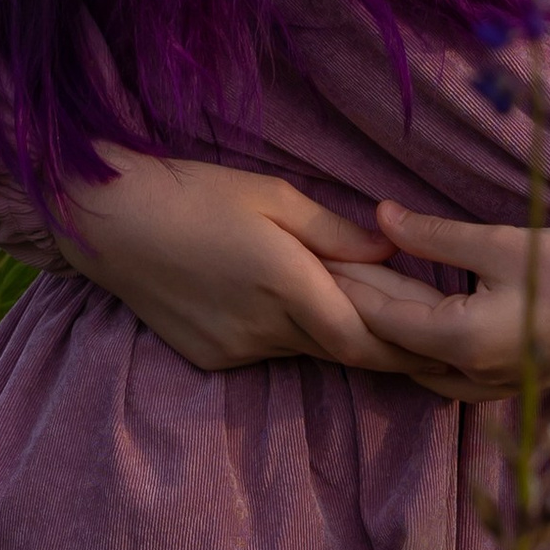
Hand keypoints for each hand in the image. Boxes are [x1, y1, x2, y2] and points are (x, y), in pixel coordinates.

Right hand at [0, 151, 465, 378]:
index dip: (406, 345)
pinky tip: (300, 310)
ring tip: (377, 316)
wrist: (107, 221)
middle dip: (385, 344)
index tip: (443, 340)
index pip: (364, 339)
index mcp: (285, 283)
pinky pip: (271, 353)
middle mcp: (263, 329)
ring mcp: (234, 349)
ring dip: (340, 337)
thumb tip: (393, 252)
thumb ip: (336, 232)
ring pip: (307, 352)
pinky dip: (296, 337)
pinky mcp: (211, 357)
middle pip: (343, 351)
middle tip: (429, 335)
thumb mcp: (273, 195)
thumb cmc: (194, 192)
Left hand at [333, 207, 549, 398]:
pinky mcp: (509, 386)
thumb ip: (434, 236)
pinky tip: (409, 331)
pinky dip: (419, 352)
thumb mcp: (500, 242)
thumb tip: (378, 215)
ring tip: (356, 299)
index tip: (314, 259)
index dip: (346, 285)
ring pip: (417, 367)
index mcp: (462, 342)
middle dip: (358, 307)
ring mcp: (491, 389)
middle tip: (321, 273)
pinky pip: (445, 377)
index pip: (381, 316)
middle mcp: (470, 377)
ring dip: (388, 334)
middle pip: (394, 344)